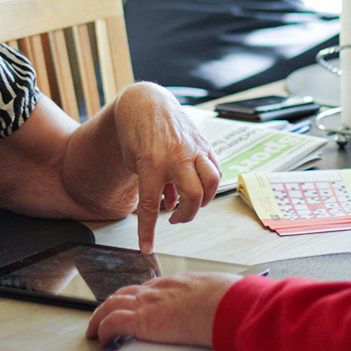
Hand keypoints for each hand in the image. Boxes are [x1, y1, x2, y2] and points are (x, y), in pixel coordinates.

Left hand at [87, 272, 238, 346]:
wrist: (228, 304)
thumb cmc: (231, 300)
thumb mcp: (220, 293)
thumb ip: (213, 299)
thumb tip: (224, 308)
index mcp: (177, 282)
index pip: (148, 287)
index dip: (137, 297)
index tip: (134, 305)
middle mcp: (158, 289)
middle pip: (126, 293)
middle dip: (113, 304)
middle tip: (106, 315)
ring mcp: (148, 303)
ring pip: (112, 303)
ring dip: (101, 315)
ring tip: (95, 327)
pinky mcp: (142, 320)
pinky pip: (112, 322)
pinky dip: (102, 329)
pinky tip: (100, 337)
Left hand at [113, 84, 221, 253]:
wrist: (146, 102)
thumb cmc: (135, 133)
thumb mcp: (135, 162)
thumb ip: (153, 185)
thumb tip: (171, 205)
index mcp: (152, 163)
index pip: (150, 206)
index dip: (148, 231)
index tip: (147, 248)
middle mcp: (176, 156)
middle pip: (194, 196)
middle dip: (186, 216)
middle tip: (174, 219)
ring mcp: (193, 148)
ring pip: (212, 181)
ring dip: (204, 199)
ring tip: (190, 203)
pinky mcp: (203, 142)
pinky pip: (215, 168)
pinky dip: (209, 182)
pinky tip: (197, 185)